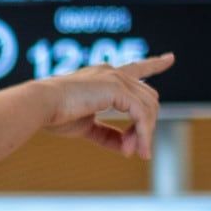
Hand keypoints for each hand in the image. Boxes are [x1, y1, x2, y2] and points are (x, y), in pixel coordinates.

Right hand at [34, 55, 168, 160]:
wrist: (40, 106)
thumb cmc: (55, 114)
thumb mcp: (86, 128)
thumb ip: (107, 135)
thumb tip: (126, 149)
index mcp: (104, 76)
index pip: (136, 68)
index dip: (155, 63)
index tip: (170, 58)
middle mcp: (113, 73)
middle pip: (148, 99)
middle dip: (145, 126)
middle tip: (134, 151)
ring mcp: (117, 78)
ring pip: (149, 108)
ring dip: (144, 134)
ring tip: (132, 152)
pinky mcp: (117, 89)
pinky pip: (141, 114)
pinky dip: (142, 134)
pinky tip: (132, 149)